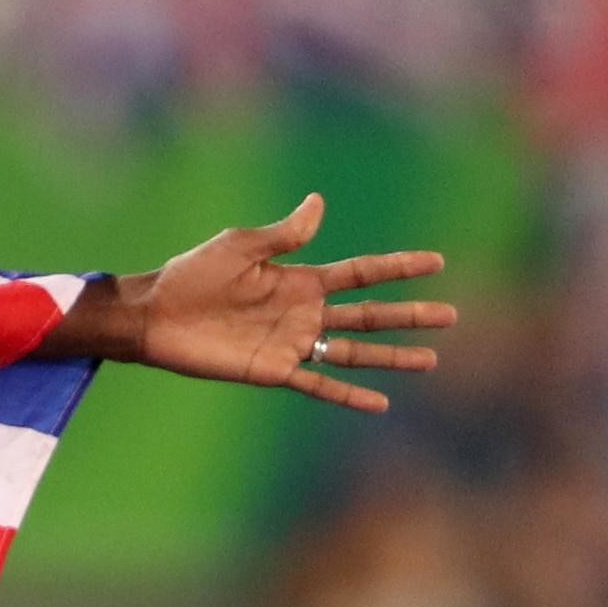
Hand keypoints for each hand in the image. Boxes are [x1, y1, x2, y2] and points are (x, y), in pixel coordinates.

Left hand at [120, 194, 452, 412]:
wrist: (155, 315)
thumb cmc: (192, 275)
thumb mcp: (239, 247)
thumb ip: (283, 234)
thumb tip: (319, 203)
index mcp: (299, 279)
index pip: (361, 273)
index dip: (398, 268)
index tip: (437, 262)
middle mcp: (303, 312)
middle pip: (369, 314)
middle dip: (409, 315)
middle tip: (452, 315)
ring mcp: (291, 343)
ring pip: (354, 351)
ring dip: (392, 356)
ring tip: (432, 359)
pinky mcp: (273, 370)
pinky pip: (319, 384)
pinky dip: (349, 395)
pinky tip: (381, 403)